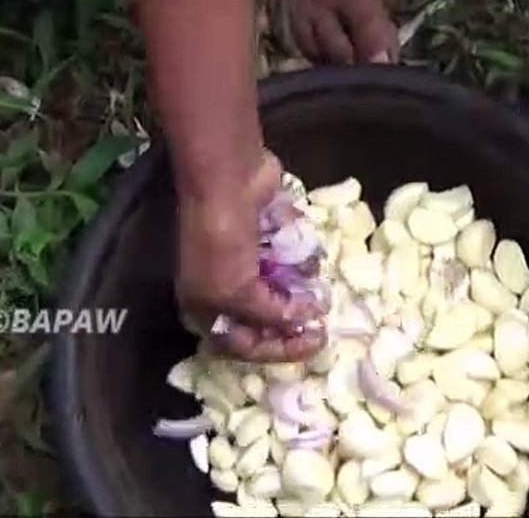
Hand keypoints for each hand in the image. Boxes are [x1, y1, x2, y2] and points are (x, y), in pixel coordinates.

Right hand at [175, 150, 322, 361]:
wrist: (228, 179)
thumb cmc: (223, 240)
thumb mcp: (237, 291)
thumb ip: (270, 316)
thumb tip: (302, 322)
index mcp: (205, 307)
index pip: (243, 346)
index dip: (278, 350)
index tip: (313, 344)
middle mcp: (225, 288)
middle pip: (266, 320)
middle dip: (293, 321)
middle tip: (323, 322)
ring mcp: (248, 260)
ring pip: (282, 287)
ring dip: (298, 285)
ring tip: (311, 279)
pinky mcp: (270, 236)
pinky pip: (291, 256)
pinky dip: (301, 255)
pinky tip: (305, 248)